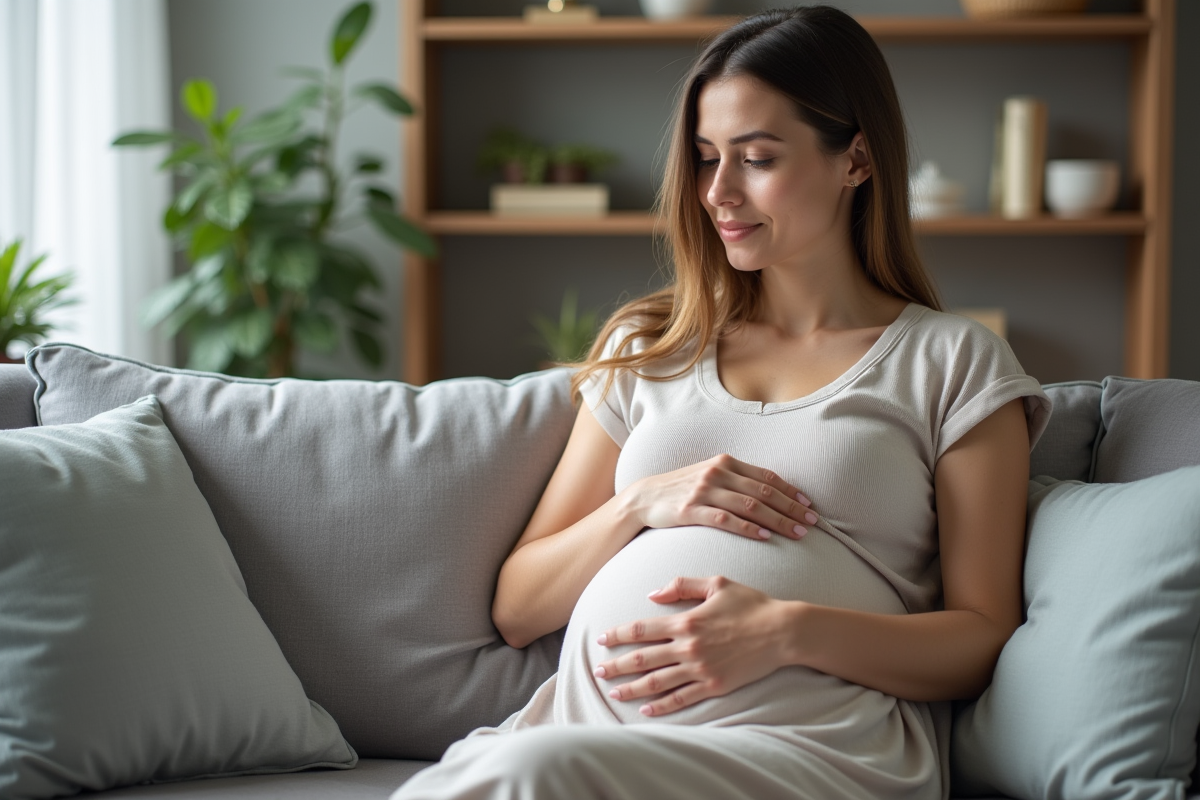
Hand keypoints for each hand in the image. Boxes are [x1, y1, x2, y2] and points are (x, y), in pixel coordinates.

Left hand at [593, 576, 796, 715]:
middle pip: (642, 658)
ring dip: (633, 688)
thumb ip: (682, 586)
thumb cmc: (751, 604)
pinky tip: (647, 709)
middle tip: (598, 671)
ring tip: (614, 692)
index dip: (618, 635)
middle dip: (617, 665)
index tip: (601, 639)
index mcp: (686, 620)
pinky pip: (682, 698)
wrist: (782, 631)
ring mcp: (700, 669)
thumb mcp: (716, 583)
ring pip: (657, 681)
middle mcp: (688, 647)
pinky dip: (662, 706)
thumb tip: (652, 595)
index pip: (641, 629)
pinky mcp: (714, 686)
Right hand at [625, 454, 817, 540]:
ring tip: (797, 533)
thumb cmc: (682, 489)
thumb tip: (769, 494)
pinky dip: (748, 528)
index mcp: (725, 463)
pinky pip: (726, 520)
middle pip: (764, 492)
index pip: (766, 477)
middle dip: (792, 508)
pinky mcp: (692, 510)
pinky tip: (765, 536)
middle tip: (812, 523)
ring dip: (778, 520)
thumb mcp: (710, 477)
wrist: (645, 496)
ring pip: (750, 506)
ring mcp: (704, 491)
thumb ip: (736, 481)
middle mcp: (718, 474)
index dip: (791, 491)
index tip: (809, 506)